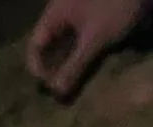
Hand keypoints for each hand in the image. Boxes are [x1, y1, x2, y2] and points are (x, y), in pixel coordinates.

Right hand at [26, 0, 152, 97]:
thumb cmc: (116, 5)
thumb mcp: (95, 39)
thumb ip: (75, 66)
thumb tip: (56, 92)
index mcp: (56, 12)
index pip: (35, 44)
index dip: (38, 68)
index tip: (49, 88)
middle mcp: (64, 12)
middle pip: (50, 46)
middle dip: (54, 70)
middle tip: (62, 93)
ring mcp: (80, 15)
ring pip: (67, 46)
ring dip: (70, 66)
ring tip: (76, 87)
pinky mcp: (97, 20)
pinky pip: (82, 43)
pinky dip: (84, 58)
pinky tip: (91, 72)